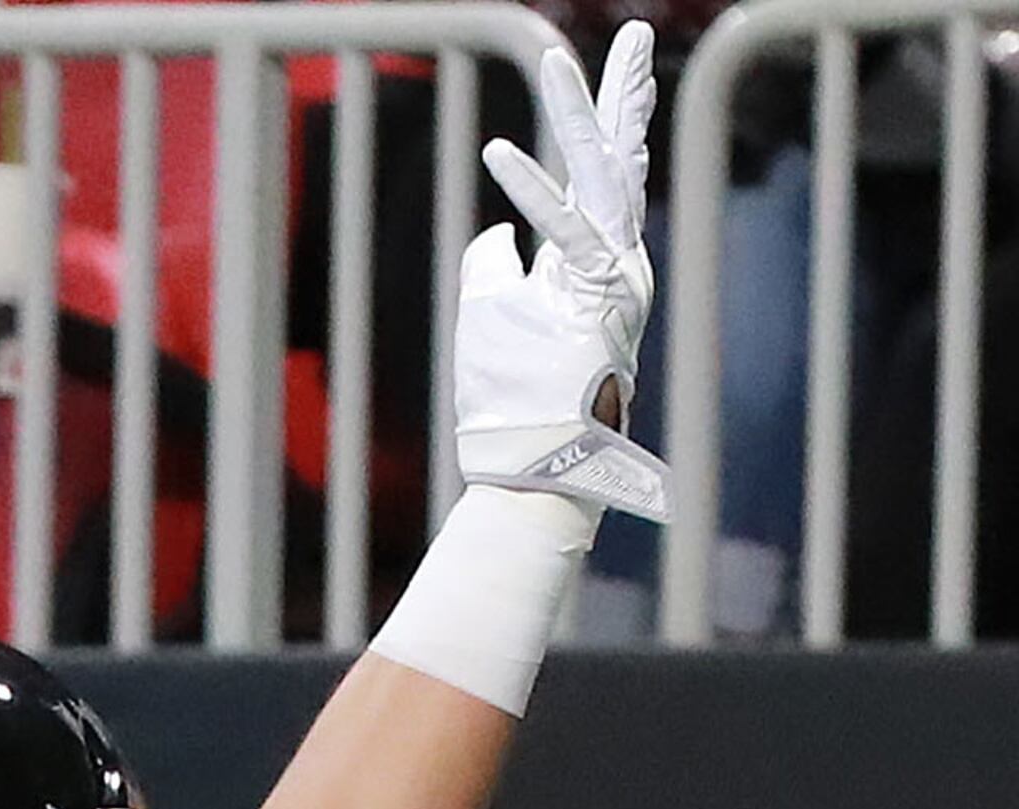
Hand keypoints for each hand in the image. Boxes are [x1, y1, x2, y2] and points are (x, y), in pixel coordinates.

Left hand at [456, 20, 664, 519]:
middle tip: (626, 35)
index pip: (601, 175)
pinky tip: (501, 151)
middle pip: (619, 158)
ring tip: (557, 62)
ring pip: (600, 178)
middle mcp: (615, 258)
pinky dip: (528, 193)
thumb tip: (497, 232)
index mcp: (593, 258)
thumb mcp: (488, 312)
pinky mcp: (594, 296)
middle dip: (621, 95)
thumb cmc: (510, 394)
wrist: (534, 460)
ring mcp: (613, 275)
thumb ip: (494, 263)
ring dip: (577, 119)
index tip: (609, 69)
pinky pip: (561, 233)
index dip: (603, 122)